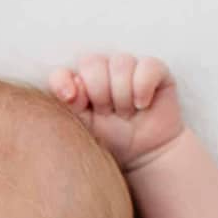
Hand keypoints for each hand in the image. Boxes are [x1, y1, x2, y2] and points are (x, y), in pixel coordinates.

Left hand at [49, 54, 185, 172]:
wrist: (144, 154)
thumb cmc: (111, 142)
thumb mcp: (84, 128)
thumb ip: (71, 107)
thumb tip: (71, 89)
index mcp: (78, 84)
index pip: (62, 71)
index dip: (63, 81)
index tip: (70, 99)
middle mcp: (102, 71)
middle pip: (92, 62)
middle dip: (98, 92)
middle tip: (106, 112)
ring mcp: (129, 68)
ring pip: (120, 63)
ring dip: (122, 95)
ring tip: (125, 113)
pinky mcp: (155, 70)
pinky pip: (147, 66)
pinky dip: (143, 88)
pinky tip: (142, 105)